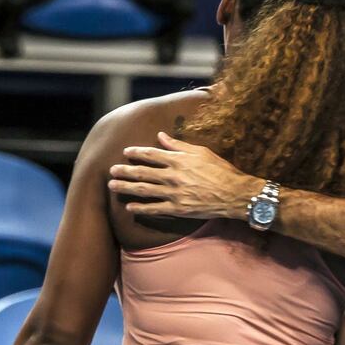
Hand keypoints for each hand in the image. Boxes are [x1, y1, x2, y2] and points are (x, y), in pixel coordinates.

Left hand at [107, 132, 263, 218]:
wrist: (234, 194)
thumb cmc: (220, 170)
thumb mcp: (202, 152)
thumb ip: (179, 145)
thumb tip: (161, 136)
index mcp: (179, 160)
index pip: (152, 154)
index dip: (136, 153)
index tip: (125, 152)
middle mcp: (173, 176)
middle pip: (143, 172)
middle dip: (125, 171)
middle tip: (111, 170)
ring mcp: (174, 193)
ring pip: (144, 190)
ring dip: (126, 187)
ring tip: (112, 186)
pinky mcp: (177, 209)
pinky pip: (154, 209)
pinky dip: (141, 208)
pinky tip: (129, 207)